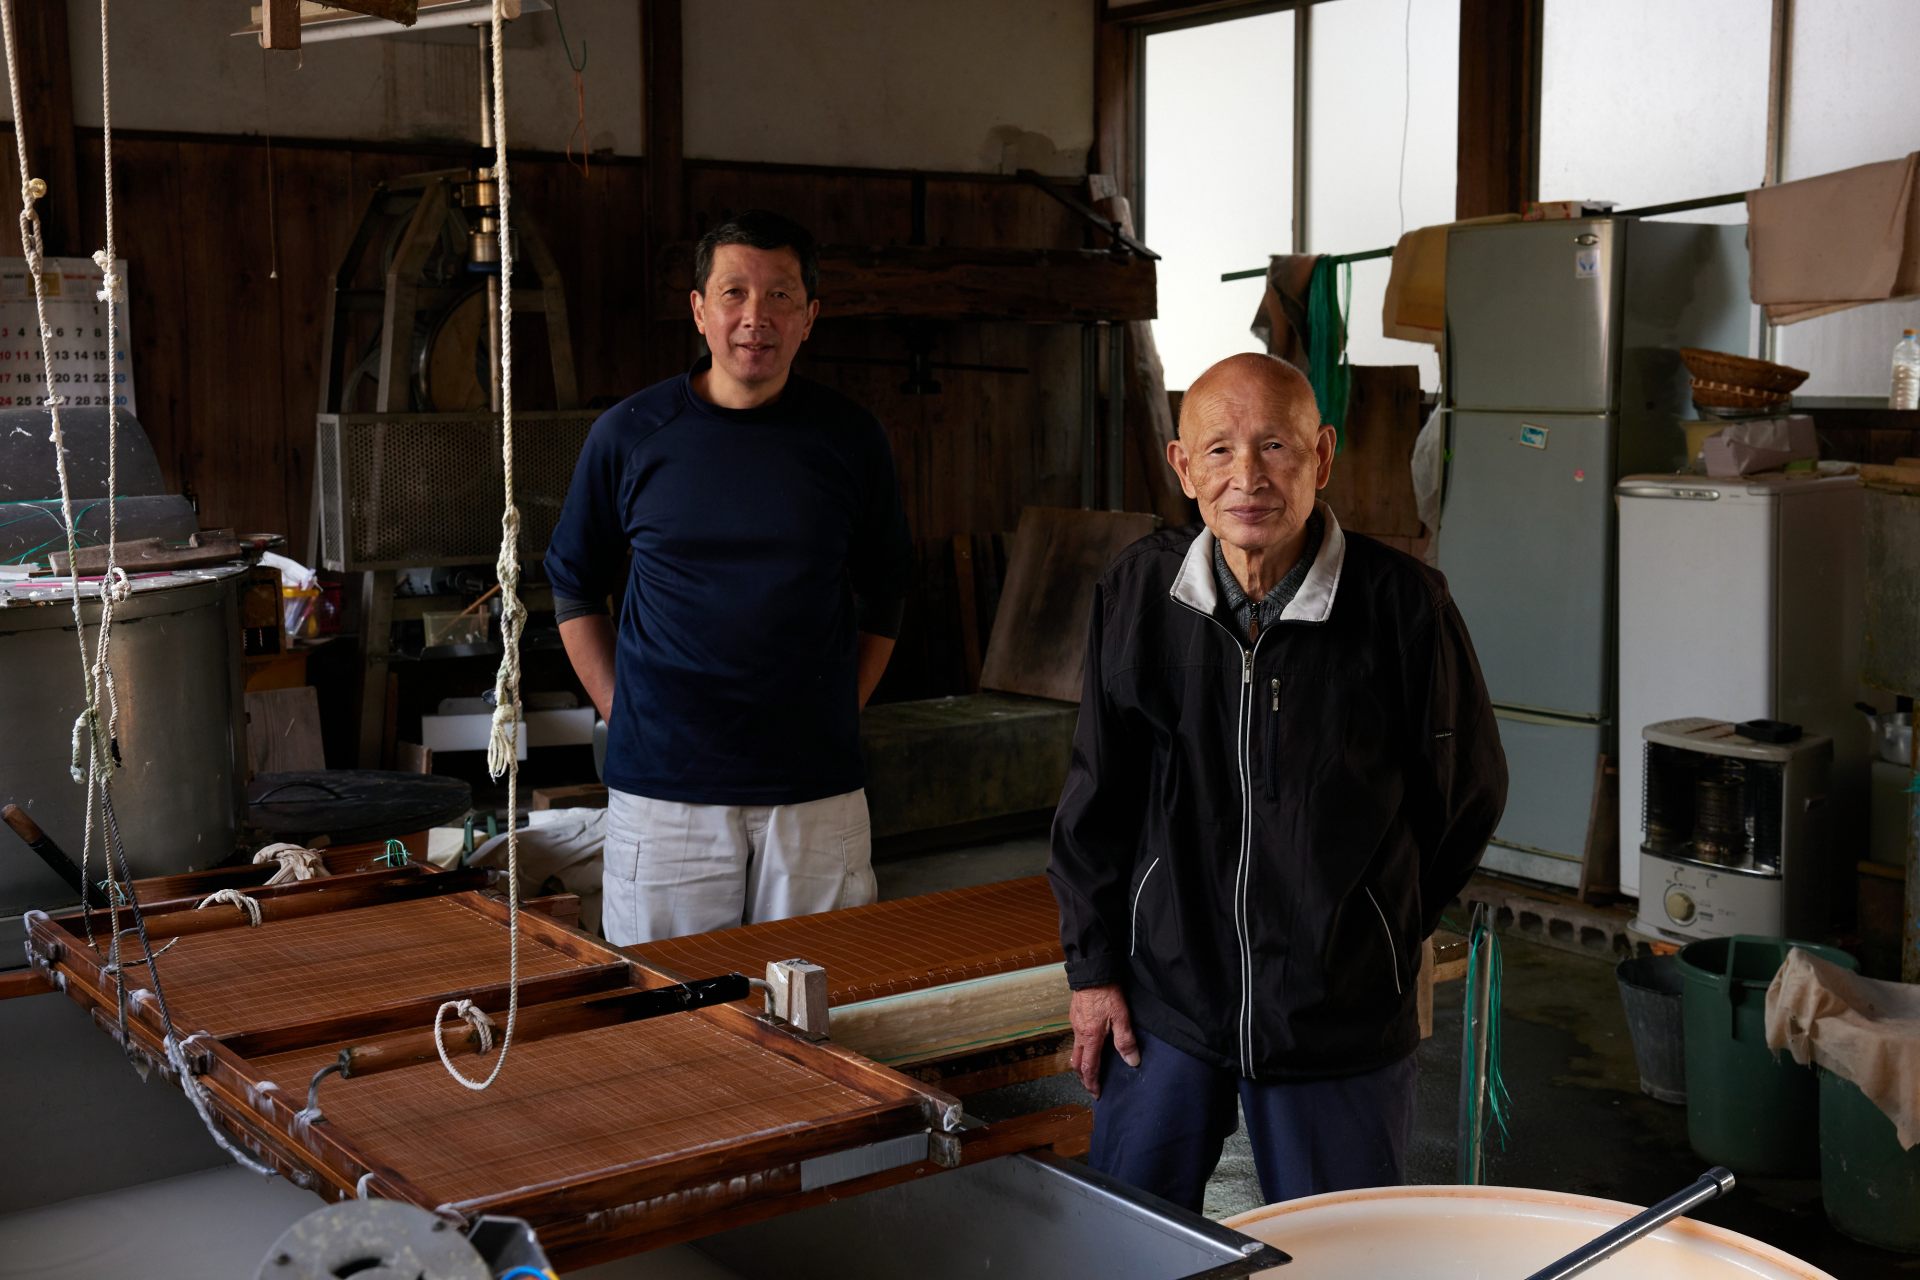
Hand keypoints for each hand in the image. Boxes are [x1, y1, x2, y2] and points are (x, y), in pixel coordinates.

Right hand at [1068, 983, 1139, 1097]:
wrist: (1092, 971)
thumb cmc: (1107, 993)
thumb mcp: (1121, 1017)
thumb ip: (1126, 1041)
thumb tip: (1132, 1062)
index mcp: (1090, 1038)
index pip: (1089, 1068)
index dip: (1092, 1083)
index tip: (1097, 1094)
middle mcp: (1079, 1033)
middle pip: (1077, 1063)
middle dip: (1083, 1077)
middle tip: (1091, 1085)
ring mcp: (1075, 1023)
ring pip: (1074, 1050)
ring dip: (1081, 1063)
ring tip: (1090, 1068)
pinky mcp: (1075, 1014)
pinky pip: (1075, 1037)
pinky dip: (1081, 1048)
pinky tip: (1090, 1044)